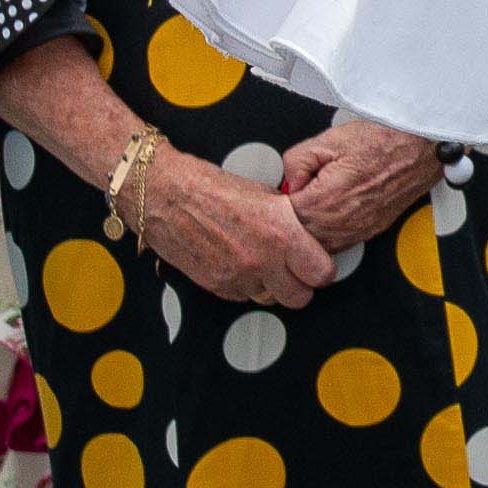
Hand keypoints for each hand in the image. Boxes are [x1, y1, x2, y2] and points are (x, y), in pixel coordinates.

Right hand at [124, 140, 337, 308]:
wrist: (165, 195)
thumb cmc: (211, 187)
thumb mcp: (264, 195)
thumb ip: (289, 221)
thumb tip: (306, 235)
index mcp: (280, 232)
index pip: (322, 273)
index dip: (320, 269)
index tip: (315, 263)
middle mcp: (262, 259)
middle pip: (300, 298)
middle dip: (299, 285)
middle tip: (292, 269)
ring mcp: (238, 276)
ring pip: (271, 300)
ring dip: (270, 286)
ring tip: (260, 262)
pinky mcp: (217, 286)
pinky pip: (244, 297)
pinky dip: (245, 285)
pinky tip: (236, 261)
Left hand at [277, 120, 441, 249]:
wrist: (420, 146)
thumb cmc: (382, 139)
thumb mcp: (327, 139)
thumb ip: (295, 162)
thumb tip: (288, 180)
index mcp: (326, 199)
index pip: (284, 219)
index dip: (276, 207)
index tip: (276, 196)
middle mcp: (342, 221)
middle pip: (300, 238)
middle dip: (290, 222)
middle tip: (289, 201)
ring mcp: (358, 229)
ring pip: (319, 246)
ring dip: (310, 231)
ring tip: (309, 206)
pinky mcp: (371, 231)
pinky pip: (340, 244)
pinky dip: (329, 234)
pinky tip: (328, 215)